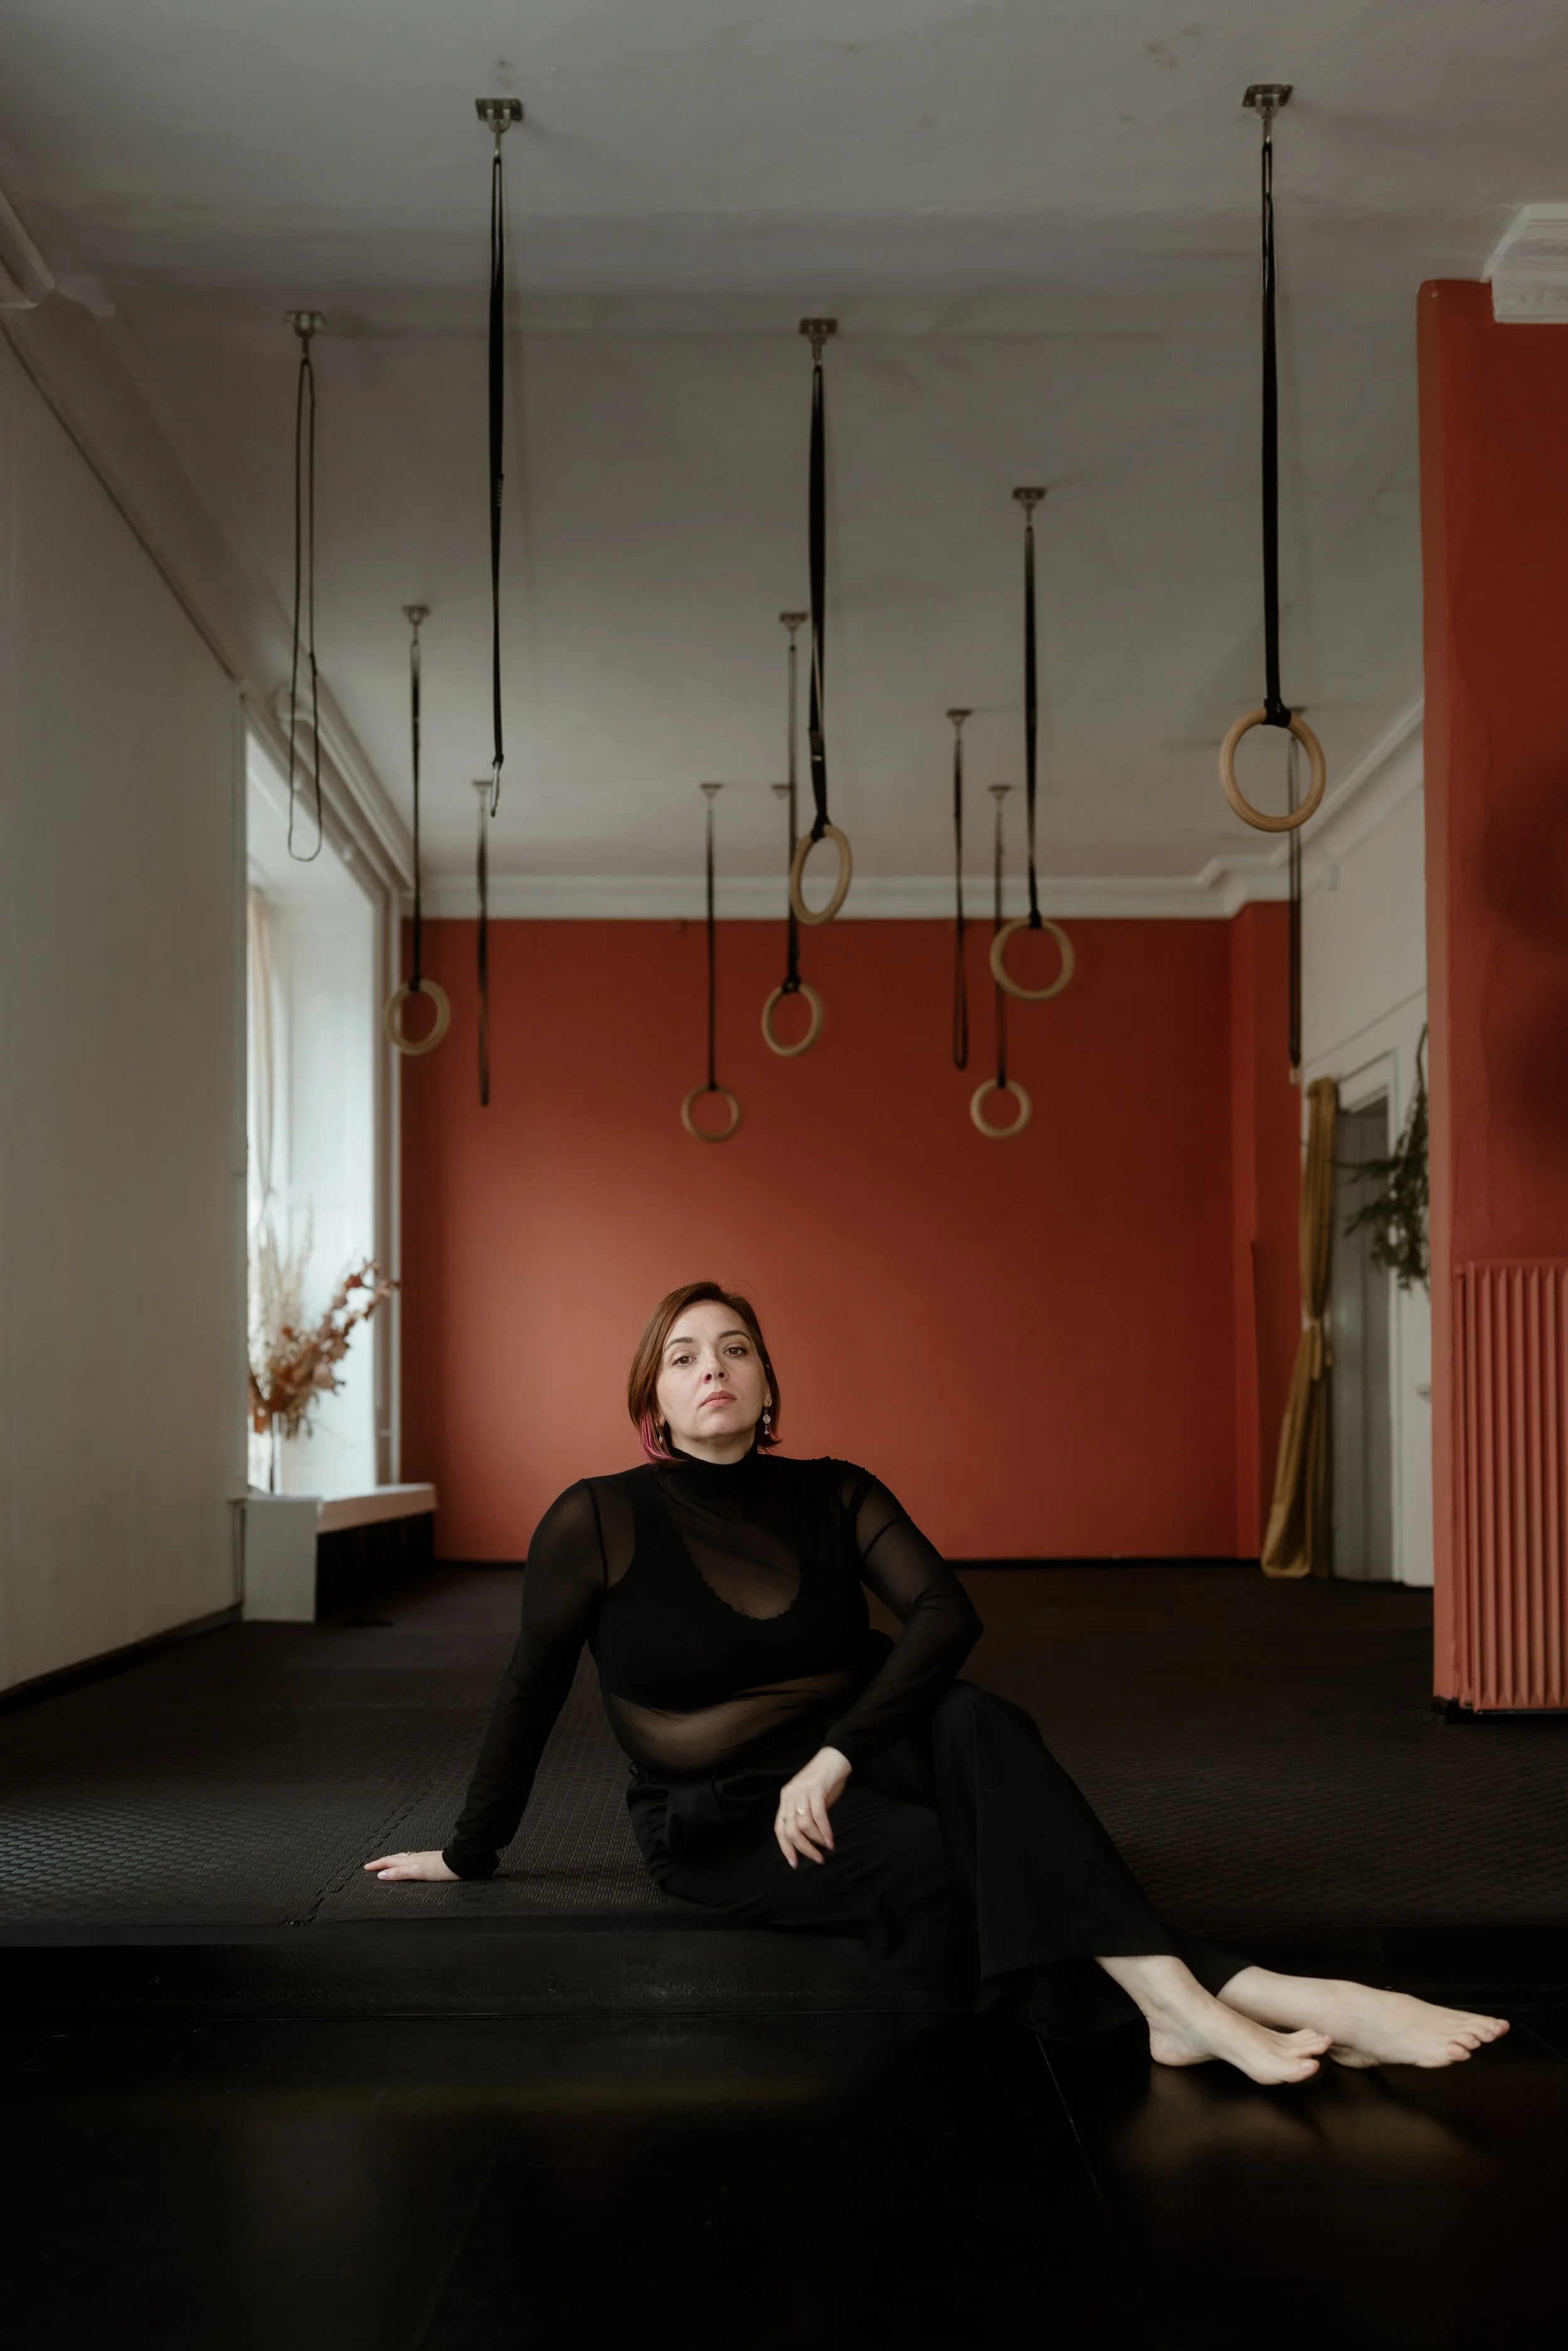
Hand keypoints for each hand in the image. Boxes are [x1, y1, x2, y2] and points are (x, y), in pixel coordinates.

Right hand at [362, 1850, 458, 1882]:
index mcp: (410, 1861)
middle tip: (370, 1865)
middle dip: (381, 1862)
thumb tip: (381, 1875)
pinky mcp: (430, 1861)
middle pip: (394, 1858)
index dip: (377, 1865)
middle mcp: (414, 1858)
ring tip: (385, 1863)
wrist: (460, 1862)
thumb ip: (400, 1873)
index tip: (366, 1867)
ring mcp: (422, 1858)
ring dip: (391, 1861)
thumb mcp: (418, 1872)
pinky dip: (403, 1862)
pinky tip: (407, 1864)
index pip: (389, 1862)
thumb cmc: (441, 1868)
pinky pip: (411, 1860)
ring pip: (402, 1858)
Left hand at [774, 1747, 851, 1869]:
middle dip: (803, 1848)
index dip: (785, 1848)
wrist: (836, 1757)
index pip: (779, 1828)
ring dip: (816, 1841)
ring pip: (803, 1825)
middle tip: (817, 1859)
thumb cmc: (825, 1781)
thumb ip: (806, 1816)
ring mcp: (801, 1791)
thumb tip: (809, 1840)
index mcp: (785, 1799)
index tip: (794, 1863)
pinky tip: (830, 1840)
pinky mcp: (815, 1788)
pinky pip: (818, 1815)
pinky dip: (824, 1830)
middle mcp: (789, 1795)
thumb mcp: (810, 1800)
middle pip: (790, 1830)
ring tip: (826, 1848)